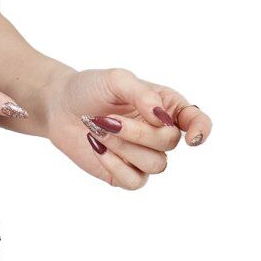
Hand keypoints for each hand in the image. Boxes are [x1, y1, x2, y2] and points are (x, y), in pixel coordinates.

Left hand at [43, 67, 212, 189]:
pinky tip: (96, 146)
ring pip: (155, 165)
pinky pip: (135, 181)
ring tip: (97, 128)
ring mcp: (143, 155)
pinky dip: (115, 165)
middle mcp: (160, 133)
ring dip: (123, 146)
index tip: (191, 137)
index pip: (197, 121)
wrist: (59, 105)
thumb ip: (142, 93)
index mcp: (166, 107)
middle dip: (137, 132)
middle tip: (106, 118)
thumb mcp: (116, 79)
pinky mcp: (125, 173)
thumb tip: (162, 117)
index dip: (201, 130)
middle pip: (170, 143)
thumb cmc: (91, 88)